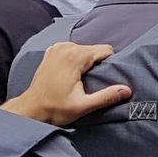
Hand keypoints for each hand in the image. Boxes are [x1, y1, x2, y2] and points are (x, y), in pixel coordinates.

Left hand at [4, 41, 132, 124]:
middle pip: (95, 50)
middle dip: (96, 65)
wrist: (30, 109)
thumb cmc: (55, 109)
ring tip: (78, 81)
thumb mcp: (82, 106)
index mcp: (75, 56)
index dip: (109, 65)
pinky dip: (75, 60)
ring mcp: (57, 47)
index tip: (102, 80)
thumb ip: (106, 96)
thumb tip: (127, 90)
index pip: (106, 50)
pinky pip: (72, 50)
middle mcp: (66, 47)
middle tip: (89, 84)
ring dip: (86, 62)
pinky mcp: (52, 51)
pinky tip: (69, 75)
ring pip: (84, 49)